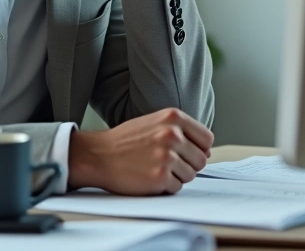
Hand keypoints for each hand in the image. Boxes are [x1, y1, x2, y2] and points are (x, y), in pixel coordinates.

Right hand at [68, 108, 214, 194]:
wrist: (98, 155)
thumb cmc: (125, 141)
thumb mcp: (155, 123)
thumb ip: (181, 131)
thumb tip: (207, 152)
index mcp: (173, 118)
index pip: (206, 139)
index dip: (198, 149)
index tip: (186, 153)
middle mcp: (172, 134)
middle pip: (201, 160)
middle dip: (187, 165)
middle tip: (166, 164)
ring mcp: (166, 156)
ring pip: (191, 175)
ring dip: (176, 177)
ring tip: (154, 168)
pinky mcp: (160, 177)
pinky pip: (177, 188)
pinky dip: (165, 187)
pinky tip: (149, 177)